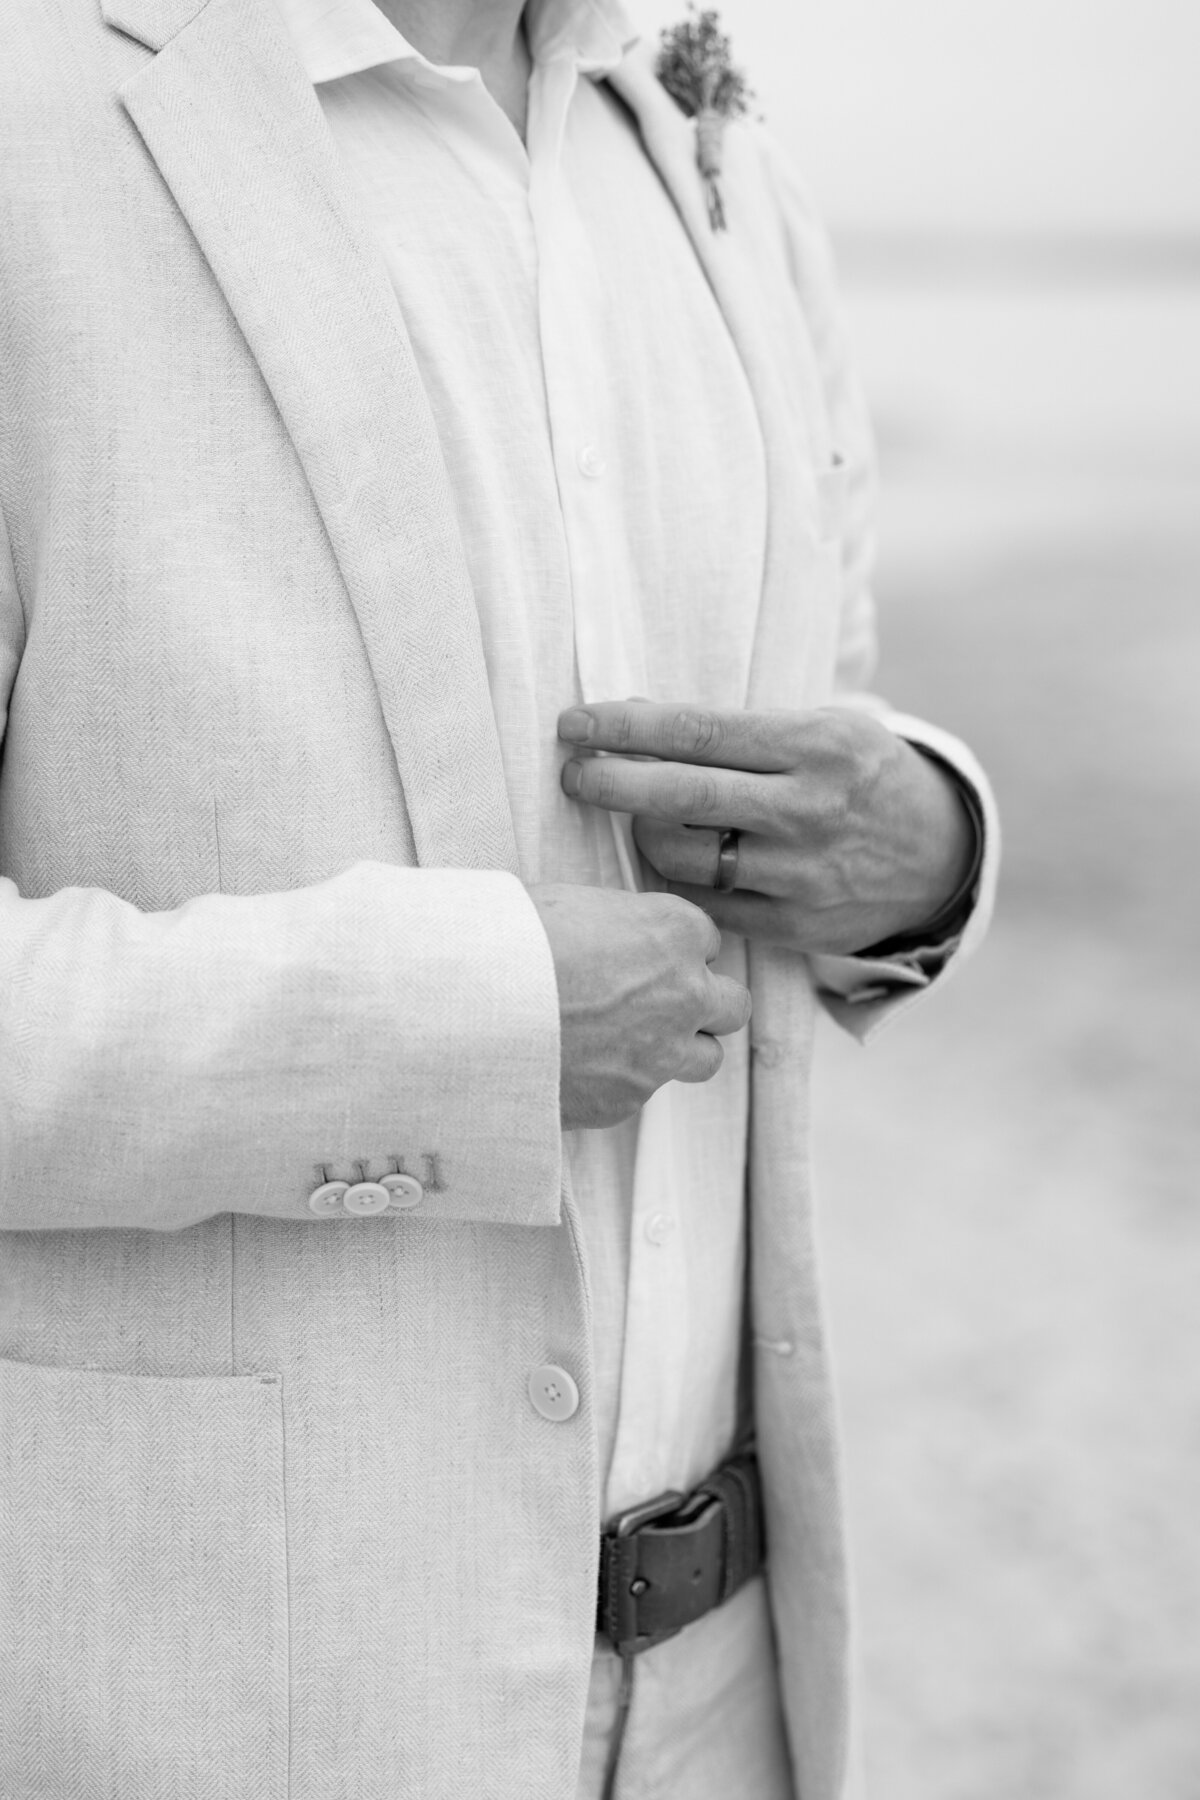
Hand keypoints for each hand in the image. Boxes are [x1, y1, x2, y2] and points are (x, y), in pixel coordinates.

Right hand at [528, 884, 751, 1129]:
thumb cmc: (511, 940)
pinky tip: (579, 1065)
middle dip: (702, 1003)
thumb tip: (607, 939)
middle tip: (660, 1001)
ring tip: (632, 1041)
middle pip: (732, 1005)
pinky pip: (643, 1092)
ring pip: (707, 1058)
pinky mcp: (627, 1099)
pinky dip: (620, 1081)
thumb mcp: (570, 905)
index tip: (645, 955)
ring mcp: (661, 1053)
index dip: (673, 949)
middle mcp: (683, 993)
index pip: (706, 940)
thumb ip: (612, 926)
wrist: (471, 1010)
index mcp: (672, 931)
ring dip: (681, 1048)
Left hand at [557, 701, 975, 955]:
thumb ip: (736, 730)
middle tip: (573, 774)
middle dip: (612, 783)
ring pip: (686, 856)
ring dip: (643, 834)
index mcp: (816, 745)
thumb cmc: (858, 776)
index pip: (697, 732)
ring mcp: (804, 873)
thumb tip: (631, 718)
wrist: (940, 857)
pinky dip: (678, 879)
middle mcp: (810, 809)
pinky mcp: (797, 926)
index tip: (575, 723)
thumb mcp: (821, 730)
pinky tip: (673, 860)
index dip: (626, 728)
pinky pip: (708, 904)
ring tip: (638, 818)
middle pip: (683, 796)